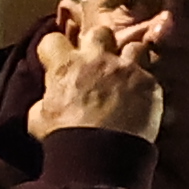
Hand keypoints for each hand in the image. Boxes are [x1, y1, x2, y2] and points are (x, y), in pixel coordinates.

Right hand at [22, 0, 162, 146]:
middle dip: (97, 45)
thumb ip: (44, 101)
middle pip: (99, 33)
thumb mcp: (38, 119)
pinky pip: (150, 74)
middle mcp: (96, 60)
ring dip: (129, 59)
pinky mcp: (148, 84)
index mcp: (65, 66)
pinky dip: (145, 84)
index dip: (54, 49)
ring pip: (133, 46)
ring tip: (126, 74)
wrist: (101, 156)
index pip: (53, 39)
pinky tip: (140, 98)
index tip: (56, 60)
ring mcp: (125, 70)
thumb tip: (49, 100)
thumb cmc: (66, 139)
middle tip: (96, 62)